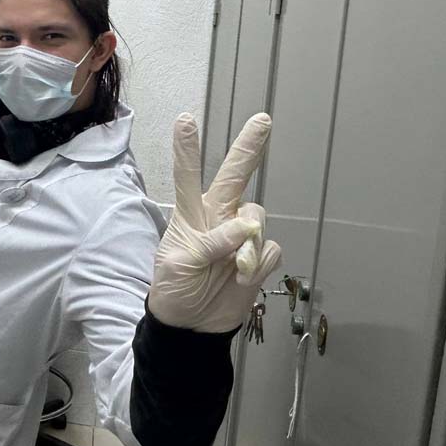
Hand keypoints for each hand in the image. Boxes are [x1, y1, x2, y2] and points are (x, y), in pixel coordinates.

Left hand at [147, 113, 281, 332]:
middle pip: (236, 176)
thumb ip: (208, 243)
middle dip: (249, 148)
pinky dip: (259, 265)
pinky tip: (242, 280)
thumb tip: (245, 228)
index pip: (187, 176)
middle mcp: (218, 217)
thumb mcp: (178, 266)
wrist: (192, 326)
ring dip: (250, 243)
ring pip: (258, 218)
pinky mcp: (259, 257)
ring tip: (235, 270)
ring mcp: (241, 236)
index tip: (185, 119)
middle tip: (262, 121)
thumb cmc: (174, 290)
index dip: (187, 149)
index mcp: (190, 214)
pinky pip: (271, 249)